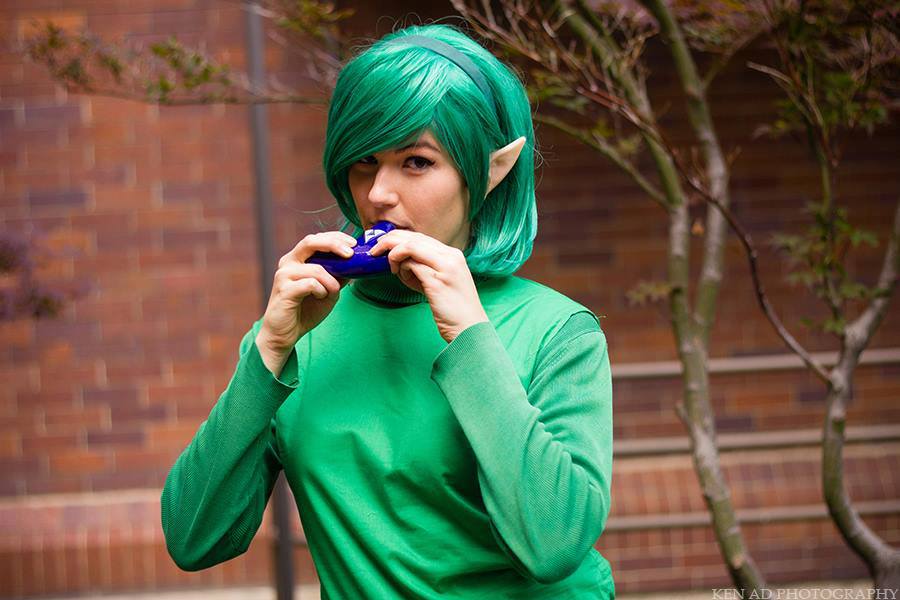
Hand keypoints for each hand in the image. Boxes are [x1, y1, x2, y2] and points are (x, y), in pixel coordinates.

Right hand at [257, 231, 355, 354]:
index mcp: (297, 259)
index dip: (336, 238)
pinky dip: (321, 291)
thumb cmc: (305, 311)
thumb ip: (337, 276)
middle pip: (311, 242)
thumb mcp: (327, 291)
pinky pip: (311, 284)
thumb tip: (355, 263)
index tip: (354, 244)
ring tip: (331, 293)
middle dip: (334, 244)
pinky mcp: (284, 289)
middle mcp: (288, 262)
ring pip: (316, 268)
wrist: (284, 334)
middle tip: (351, 254)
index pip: (316, 239)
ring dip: (331, 282)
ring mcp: (284, 275)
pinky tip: (320, 297)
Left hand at [370, 230, 488, 342]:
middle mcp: (451, 256)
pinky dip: (400, 268)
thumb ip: (424, 269)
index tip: (384, 246)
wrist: (470, 329)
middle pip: (413, 237)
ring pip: (410, 246)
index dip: (398, 238)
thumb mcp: (440, 283)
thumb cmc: (453, 310)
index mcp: (453, 255)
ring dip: (393, 254)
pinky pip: (411, 264)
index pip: (420, 237)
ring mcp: (446, 267)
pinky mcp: (437, 281)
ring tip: (390, 268)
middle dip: (389, 241)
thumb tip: (401, 262)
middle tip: (375, 250)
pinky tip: (399, 276)